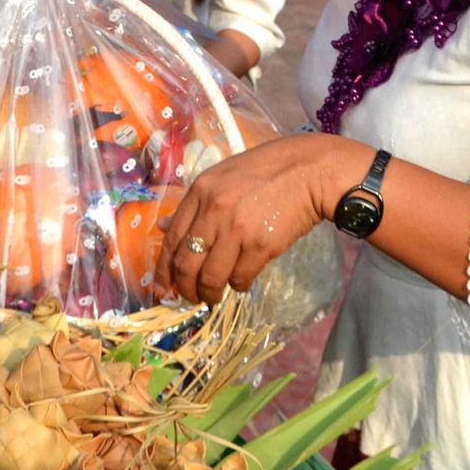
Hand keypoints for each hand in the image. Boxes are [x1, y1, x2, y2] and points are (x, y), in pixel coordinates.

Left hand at [161, 134, 359, 304]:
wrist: (308, 171)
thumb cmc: (265, 173)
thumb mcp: (221, 178)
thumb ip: (192, 205)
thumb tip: (161, 227)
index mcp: (200, 192)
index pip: (172, 239)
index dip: (164, 270)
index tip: (163, 289)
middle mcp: (213, 210)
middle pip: (187, 263)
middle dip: (185, 288)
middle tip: (190, 298)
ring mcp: (237, 228)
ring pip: (212, 277)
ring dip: (210, 294)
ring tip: (213, 297)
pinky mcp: (261, 244)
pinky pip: (240, 277)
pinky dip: (238, 286)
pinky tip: (241, 282)